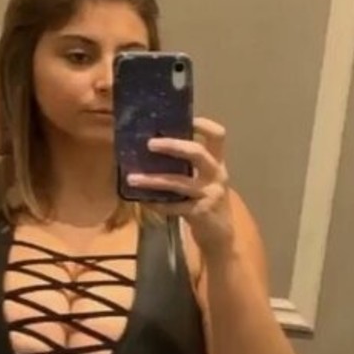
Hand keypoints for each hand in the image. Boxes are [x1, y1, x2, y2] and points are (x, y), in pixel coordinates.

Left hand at [127, 118, 234, 254]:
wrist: (221, 235)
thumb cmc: (206, 201)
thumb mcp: (204, 179)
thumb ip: (189, 165)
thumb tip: (154, 146)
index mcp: (217, 162)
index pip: (217, 136)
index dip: (203, 124)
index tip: (185, 118)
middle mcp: (216, 175)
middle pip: (197, 152)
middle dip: (173, 146)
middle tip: (150, 144)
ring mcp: (210, 194)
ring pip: (178, 182)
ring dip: (153, 180)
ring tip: (132, 178)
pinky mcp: (201, 213)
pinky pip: (174, 206)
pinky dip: (157, 203)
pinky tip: (143, 201)